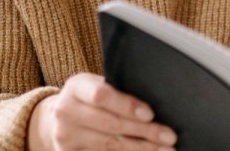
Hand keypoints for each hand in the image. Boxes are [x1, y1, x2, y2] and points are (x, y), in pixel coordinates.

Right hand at [28, 73, 177, 150]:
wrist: (60, 118)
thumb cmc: (90, 97)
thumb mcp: (97, 85)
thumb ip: (118, 91)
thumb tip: (157, 105)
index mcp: (76, 87)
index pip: (102, 95)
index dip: (127, 106)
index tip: (150, 114)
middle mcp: (66, 111)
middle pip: (110, 124)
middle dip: (143, 131)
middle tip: (169, 137)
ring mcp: (65, 136)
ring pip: (109, 145)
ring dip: (140, 148)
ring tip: (165, 150)